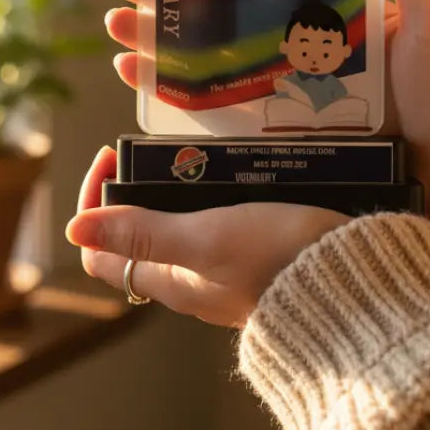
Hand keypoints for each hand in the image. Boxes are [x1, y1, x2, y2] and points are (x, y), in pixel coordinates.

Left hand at [65, 150, 346, 327]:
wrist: (355, 282)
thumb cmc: (279, 259)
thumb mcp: (207, 239)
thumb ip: (146, 232)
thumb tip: (74, 229)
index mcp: (172, 282)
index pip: (104, 253)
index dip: (95, 205)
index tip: (113, 156)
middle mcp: (194, 282)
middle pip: (141, 237)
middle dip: (137, 189)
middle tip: (155, 147)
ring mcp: (228, 272)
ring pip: (182, 227)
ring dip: (176, 189)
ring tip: (193, 151)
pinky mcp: (260, 258)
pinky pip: (220, 225)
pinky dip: (213, 195)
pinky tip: (232, 169)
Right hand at [104, 0, 429, 213]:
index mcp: (332, 5)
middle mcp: (302, 39)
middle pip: (223, 10)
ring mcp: (288, 84)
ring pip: (211, 54)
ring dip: (158, 39)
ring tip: (117, 27)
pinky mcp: (280, 126)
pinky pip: (220, 105)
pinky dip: (177, 90)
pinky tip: (139, 77)